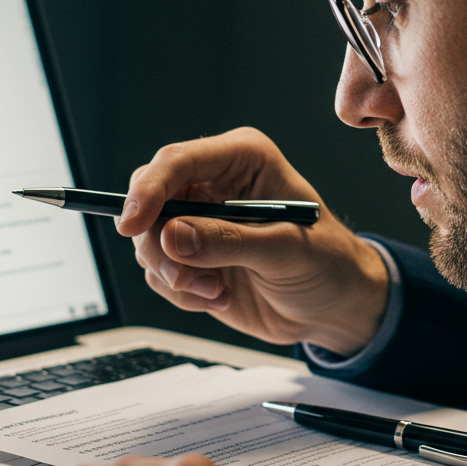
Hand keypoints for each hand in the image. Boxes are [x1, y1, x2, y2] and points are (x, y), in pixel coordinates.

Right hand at [118, 127, 389, 355]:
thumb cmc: (328, 263)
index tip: (132, 226)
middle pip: (150, 198)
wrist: (334, 306)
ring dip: (175, 275)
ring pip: (148, 240)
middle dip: (158, 244)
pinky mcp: (192, 256)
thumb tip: (172, 236)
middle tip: (185, 278)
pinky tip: (218, 296)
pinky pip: (159, 272)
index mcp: (243, 158)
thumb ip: (229, 241)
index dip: (148, 190)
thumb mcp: (286, 251)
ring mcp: (200, 221)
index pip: (178, 161)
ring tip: (216, 290)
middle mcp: (214, 183)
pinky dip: (181, 292)